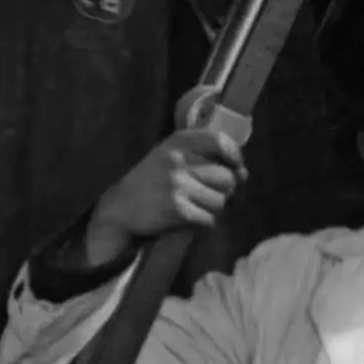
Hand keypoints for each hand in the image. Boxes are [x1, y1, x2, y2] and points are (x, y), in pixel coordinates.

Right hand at [80, 124, 244, 262]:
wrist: (120, 208)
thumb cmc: (151, 180)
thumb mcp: (171, 156)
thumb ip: (204, 157)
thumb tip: (243, 173)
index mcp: (178, 142)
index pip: (220, 141)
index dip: (234, 156)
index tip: (235, 166)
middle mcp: (179, 160)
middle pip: (227, 178)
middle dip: (224, 190)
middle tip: (207, 193)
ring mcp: (178, 185)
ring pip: (221, 201)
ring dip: (213, 208)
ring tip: (194, 205)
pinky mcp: (178, 209)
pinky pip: (209, 219)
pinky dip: (203, 223)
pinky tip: (188, 218)